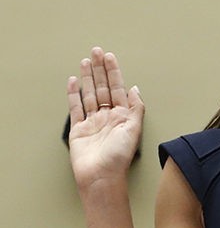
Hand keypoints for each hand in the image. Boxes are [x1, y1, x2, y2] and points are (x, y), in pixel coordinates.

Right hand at [67, 47, 144, 191]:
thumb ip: (136, 107)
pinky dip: (74, 94)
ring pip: (89, 94)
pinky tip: (74, 81)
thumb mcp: (134, 128)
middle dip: (99, 69)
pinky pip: (75, 108)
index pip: (117, 88)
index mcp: (122, 116)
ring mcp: (92, 122)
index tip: (109, 56)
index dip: (113, 71)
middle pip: (102, 87)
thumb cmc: (119, 157)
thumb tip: (135, 88)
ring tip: (85, 61)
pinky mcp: (78, 129)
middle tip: (96, 51)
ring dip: (88, 77)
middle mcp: (108, 117)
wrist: (101, 176)